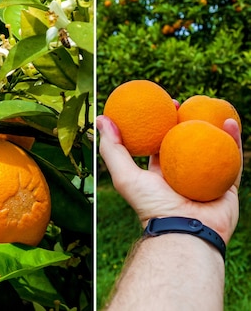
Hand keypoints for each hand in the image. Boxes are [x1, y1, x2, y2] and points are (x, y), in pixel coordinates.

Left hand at [97, 115, 241, 242]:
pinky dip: (233, 139)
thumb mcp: (124, 175)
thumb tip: (102, 119)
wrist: (183, 232)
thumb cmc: (151, 206)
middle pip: (187, 142)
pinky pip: (233, 158)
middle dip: (187, 121)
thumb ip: (113, 148)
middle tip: (186, 103)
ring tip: (211, 106)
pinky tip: (230, 121)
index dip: (162, 123)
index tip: (163, 103)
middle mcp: (182, 175)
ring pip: (212, 147)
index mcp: (159, 173)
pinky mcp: (227, 185)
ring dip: (213, 126)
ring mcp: (205, 179)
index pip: (160, 143)